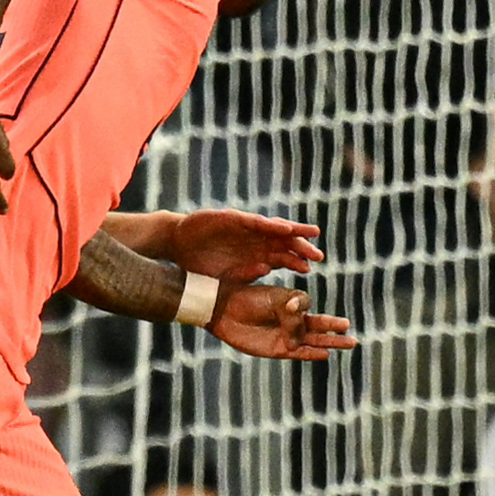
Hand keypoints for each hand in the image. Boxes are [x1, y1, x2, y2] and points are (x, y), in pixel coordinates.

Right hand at [158, 208, 321, 282]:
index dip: (295, 262)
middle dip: (301, 248)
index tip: (309, 269)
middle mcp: (253, 241)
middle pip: (283, 243)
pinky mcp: (232, 219)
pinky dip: (268, 224)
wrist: (176, 245)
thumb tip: (267, 271)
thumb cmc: (199, 265)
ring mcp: (244, 229)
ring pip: (274, 229)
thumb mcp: (225, 276)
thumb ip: (245, 274)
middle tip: (318, 255)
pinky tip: (283, 228)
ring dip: (293, 231)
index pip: (281, 258)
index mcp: (254, 255)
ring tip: (312, 233)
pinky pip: (254, 221)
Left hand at [212, 278, 354, 361]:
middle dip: (333, 326)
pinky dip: (311, 353)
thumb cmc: (245, 298)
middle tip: (349, 327)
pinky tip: (325, 353)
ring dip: (331, 341)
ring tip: (350, 343)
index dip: (300, 305)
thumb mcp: (270, 298)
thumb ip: (288, 308)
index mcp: (289, 302)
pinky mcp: (277, 349)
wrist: (222, 309)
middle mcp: (290, 319)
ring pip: (313, 339)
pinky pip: (299, 353)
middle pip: (317, 324)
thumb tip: (299, 321)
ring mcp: (285, 335)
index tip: (290, 305)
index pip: (305, 303)